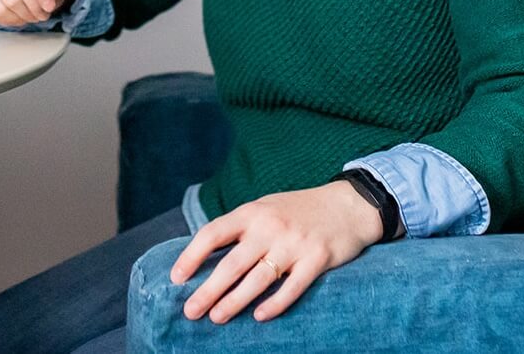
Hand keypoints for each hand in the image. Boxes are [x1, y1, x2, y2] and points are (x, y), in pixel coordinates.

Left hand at [169, 181, 383, 323]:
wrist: (347, 205)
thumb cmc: (298, 210)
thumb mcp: (265, 208)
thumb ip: (241, 228)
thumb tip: (206, 256)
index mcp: (252, 212)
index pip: (213, 233)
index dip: (191, 256)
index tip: (176, 278)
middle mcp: (270, 227)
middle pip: (232, 263)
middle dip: (208, 290)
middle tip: (190, 311)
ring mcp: (293, 244)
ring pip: (258, 279)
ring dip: (234, 301)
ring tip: (216, 317)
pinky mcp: (317, 260)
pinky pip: (292, 288)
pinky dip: (274, 304)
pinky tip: (259, 316)